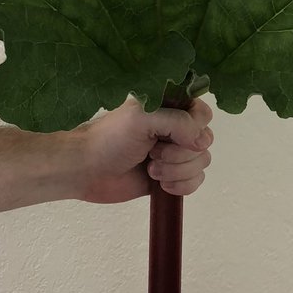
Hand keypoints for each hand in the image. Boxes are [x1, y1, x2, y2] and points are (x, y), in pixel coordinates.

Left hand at [75, 95, 213, 204]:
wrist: (87, 170)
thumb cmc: (109, 139)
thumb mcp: (143, 119)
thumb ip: (178, 122)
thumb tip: (202, 142)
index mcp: (169, 106)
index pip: (203, 114)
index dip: (194, 128)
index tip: (173, 136)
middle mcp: (174, 128)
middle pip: (205, 141)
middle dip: (180, 153)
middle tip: (153, 153)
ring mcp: (173, 154)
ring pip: (202, 163)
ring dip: (177, 170)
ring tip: (151, 169)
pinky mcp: (171, 177)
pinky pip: (195, 182)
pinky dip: (181, 186)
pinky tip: (160, 185)